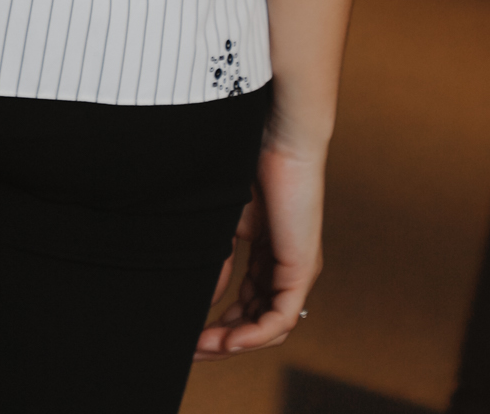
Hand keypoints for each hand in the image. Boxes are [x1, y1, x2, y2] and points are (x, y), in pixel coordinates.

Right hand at [192, 142, 323, 357]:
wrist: (277, 139)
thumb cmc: (251, 169)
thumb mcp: (225, 226)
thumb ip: (216, 263)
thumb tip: (207, 301)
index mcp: (268, 258)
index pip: (246, 307)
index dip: (219, 326)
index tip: (188, 335)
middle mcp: (284, 270)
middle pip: (256, 323)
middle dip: (222, 341)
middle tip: (190, 350)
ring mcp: (295, 272)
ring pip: (269, 327)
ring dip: (236, 342)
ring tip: (203, 347)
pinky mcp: (301, 269)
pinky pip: (281, 318)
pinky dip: (255, 335)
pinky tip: (229, 341)